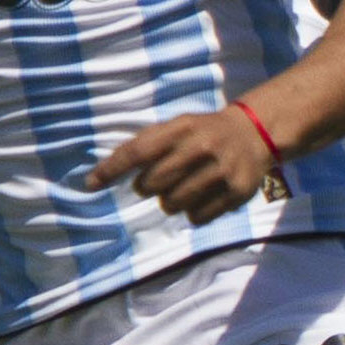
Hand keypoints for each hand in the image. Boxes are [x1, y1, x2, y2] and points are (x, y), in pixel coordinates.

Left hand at [87, 103, 275, 224]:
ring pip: (174, 203)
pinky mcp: (237, 191)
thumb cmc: (202, 132)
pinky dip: (193, 213)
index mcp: (183, 127)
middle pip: (153, 183)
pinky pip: (198, 217)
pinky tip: (202, 197)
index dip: (111, 169)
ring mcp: (222, 170)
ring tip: (182, 188)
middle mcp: (203, 146)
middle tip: (157, 182)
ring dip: (170, 202)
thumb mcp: (177, 126)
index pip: (138, 151)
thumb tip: (99, 175)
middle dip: (148, 187)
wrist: (254, 134)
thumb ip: (145, 144)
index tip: (90, 184)